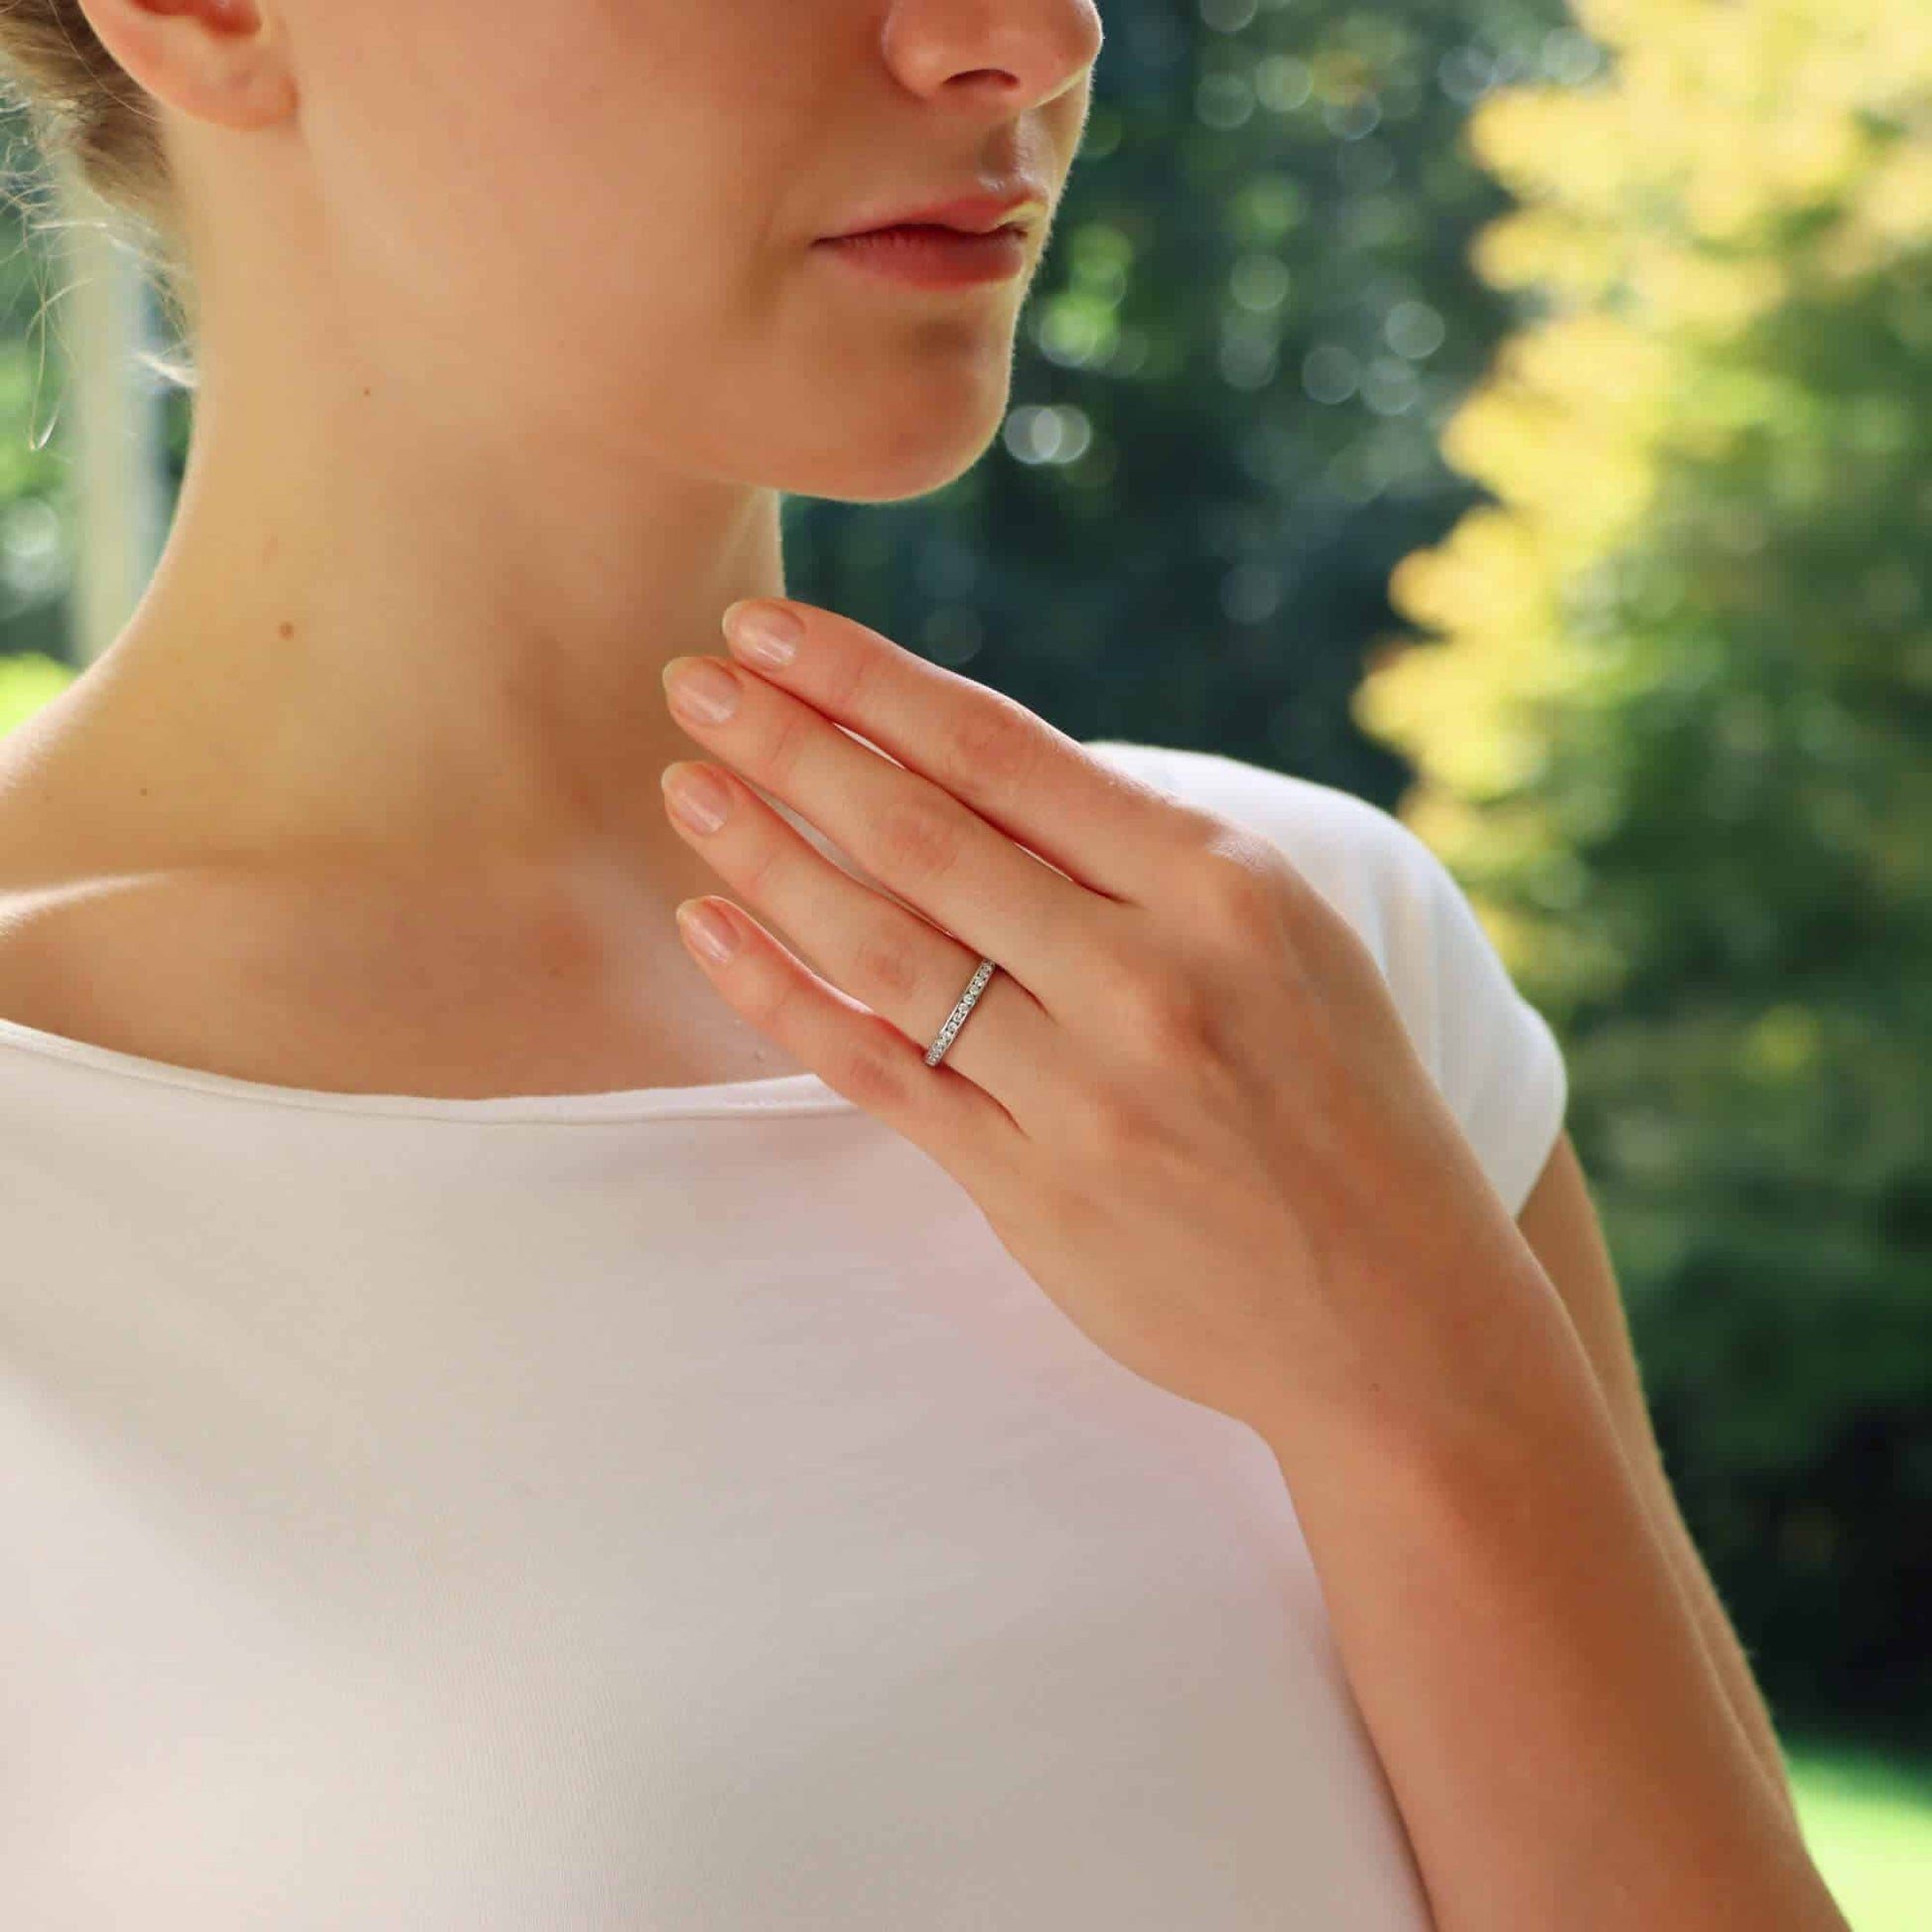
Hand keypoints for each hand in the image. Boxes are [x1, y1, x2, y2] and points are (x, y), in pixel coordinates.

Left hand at [657, 597, 1537, 1444]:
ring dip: (767, 854)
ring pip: (885, 943)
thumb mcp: (1289, 939)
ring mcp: (1086, 1087)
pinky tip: (710, 931)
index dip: (869, 681)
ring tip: (684, 786)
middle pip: (924, 831)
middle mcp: (1148, 973)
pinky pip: (880, 1071)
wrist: (1396, 1316)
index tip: (774, 630)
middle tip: (691, 680)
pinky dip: (783, 997)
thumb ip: (1142, 860)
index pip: (1002, 749)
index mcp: (1220, 885)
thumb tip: (971, 767)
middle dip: (791, 742)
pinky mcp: (1034, 1187)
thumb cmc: (1339, 1101)